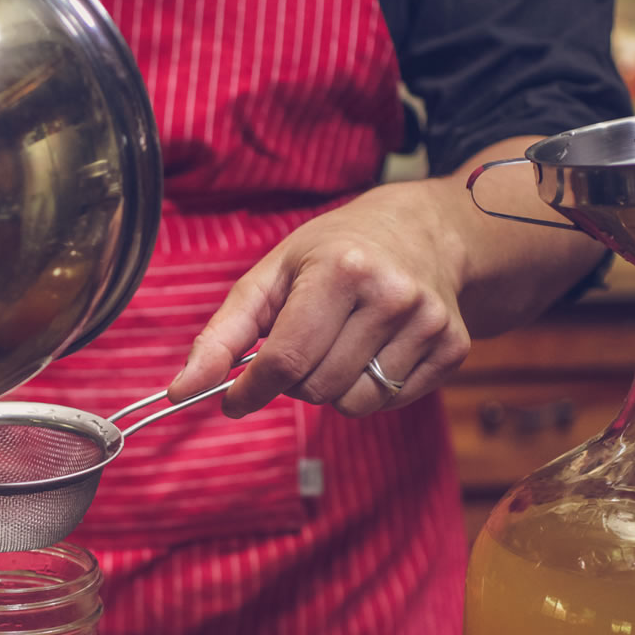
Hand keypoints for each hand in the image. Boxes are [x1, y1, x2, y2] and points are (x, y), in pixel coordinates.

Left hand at [168, 178, 473, 417]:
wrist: (425, 231)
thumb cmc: (334, 252)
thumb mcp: (272, 275)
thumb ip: (222, 335)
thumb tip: (181, 391)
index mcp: (341, 269)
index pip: (286, 359)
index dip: (251, 389)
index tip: (235, 398)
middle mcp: (392, 294)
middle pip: (317, 387)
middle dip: (296, 380)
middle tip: (303, 344)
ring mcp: (429, 323)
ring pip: (355, 404)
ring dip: (333, 388)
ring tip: (339, 345)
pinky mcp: (453, 347)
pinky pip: (390, 403)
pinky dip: (369, 389)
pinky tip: (373, 349)